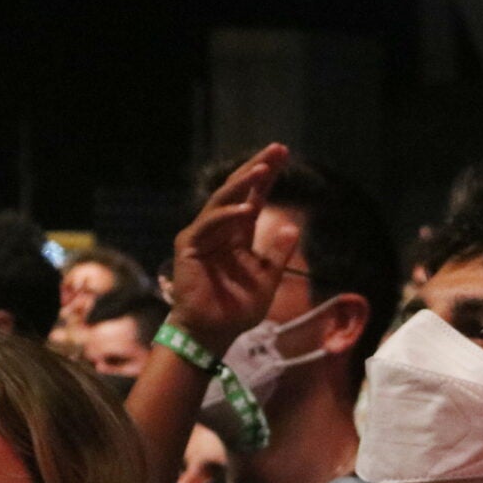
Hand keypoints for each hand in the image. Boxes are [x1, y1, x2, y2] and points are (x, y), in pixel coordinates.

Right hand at [165, 143, 292, 355]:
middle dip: (256, 169)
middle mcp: (219, 229)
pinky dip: (227, 216)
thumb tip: (293, 227)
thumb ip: (277, 254)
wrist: (211, 333)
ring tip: (263, 169)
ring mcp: (202, 235)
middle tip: (277, 149)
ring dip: (243, 184)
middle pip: (238, 191)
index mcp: (237, 234)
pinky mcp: (190, 246)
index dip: (267, 177)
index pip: (254, 198)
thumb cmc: (236, 310)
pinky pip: (209, 224)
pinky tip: (247, 209)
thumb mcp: (267, 280)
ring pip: (222, 201)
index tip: (283, 155)